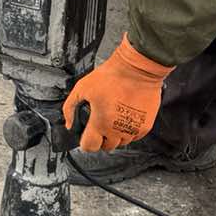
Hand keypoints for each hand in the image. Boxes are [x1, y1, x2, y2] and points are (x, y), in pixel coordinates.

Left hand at [64, 35, 173, 151]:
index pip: (90, 147)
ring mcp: (133, 130)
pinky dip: (129, 129)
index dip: (86, 142)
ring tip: (114, 116)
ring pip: (121, 142)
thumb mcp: (82, 87)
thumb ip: (70, 108)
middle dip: (101, 137)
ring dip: (116, 134)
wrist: (137, 69)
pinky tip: (125, 115)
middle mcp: (117, 130)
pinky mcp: (146, 126)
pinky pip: (134, 136)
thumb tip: (69, 124)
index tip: (87, 135)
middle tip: (101, 122)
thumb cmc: (111, 76)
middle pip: (106, 146)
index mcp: (100, 122)